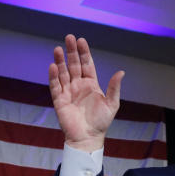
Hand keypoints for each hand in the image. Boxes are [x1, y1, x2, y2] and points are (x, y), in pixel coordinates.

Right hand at [49, 34, 123, 151]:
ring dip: (60, 61)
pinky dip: (54, 77)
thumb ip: (114, 88)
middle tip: (68, 37)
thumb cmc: (101, 122)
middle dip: (71, 51)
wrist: (88, 138)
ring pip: (63, 73)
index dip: (84, 52)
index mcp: (91, 83)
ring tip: (57, 49)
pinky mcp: (59, 100)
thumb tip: (121, 72)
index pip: (86, 64)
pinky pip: (55, 86)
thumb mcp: (112, 104)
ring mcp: (68, 92)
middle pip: (73, 64)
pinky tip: (53, 67)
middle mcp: (78, 85)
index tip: (81, 40)